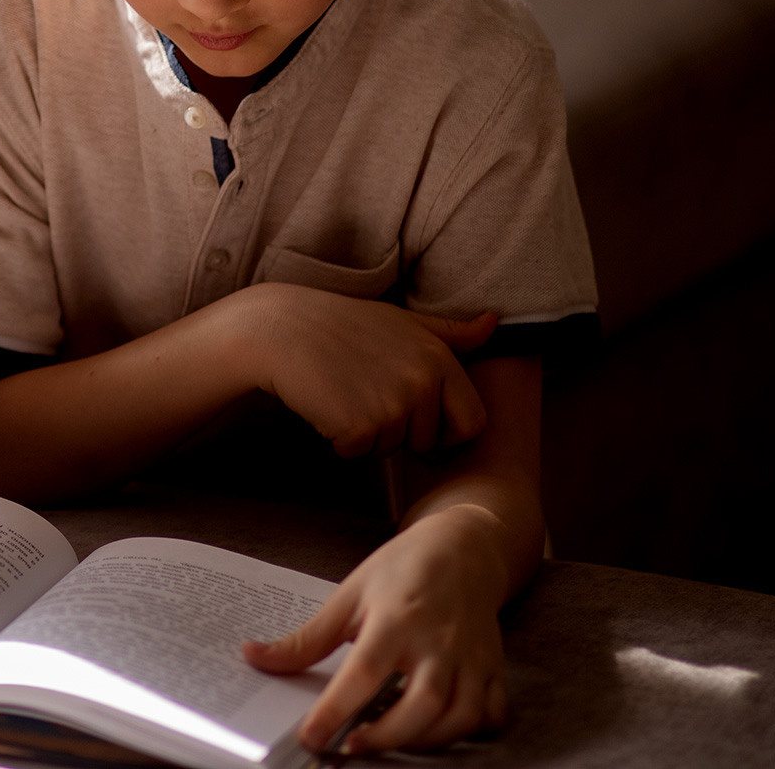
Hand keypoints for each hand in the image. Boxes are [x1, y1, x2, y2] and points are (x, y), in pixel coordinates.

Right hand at [234, 284, 494, 457]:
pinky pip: (359, 453)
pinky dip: (340, 439)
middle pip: (429, 441)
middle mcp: (423, 383)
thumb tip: (495, 322)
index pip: (472, 421)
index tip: (415, 414)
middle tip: (366, 392)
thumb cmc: (341, 324)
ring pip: (391, 449)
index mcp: (439, 358)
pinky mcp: (360, 426)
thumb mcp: (402, 321)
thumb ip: (451, 331)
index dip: (445, 426)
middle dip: (401, 431)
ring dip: (367, 433)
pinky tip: (325, 404)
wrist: (279, 329)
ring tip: (343, 391)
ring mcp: (392, 405)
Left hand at [245, 506, 510, 752]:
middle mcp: (437, 642)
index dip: (335, 710)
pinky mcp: (492, 668)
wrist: (462, 548)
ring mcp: (470, 658)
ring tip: (388, 740)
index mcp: (395, 619)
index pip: (363, 673)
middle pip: (420, 705)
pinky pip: (489, 713)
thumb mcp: (349, 595)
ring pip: (458, 716)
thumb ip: (307, 638)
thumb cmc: (402, 569)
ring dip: (424, 741)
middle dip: (385, 737)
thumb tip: (254, 656)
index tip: (311, 736)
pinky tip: (438, 730)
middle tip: (351, 746)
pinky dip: (469, 731)